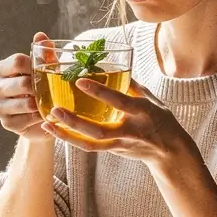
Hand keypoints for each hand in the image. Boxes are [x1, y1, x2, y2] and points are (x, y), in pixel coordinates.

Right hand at [0, 32, 52, 140]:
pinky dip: (41, 116)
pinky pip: (29, 119)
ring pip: (25, 103)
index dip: (35, 65)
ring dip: (42, 103)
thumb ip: (43, 53)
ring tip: (52, 102)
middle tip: (53, 89)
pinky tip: (47, 114)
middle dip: (40, 87)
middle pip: (22, 83)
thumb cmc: (39, 87)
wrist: (38, 117)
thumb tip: (40, 35)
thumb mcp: (43, 69)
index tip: (46, 70)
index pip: (17, 61)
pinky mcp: (7, 123)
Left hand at [41, 77, 192, 169]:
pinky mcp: (113, 152)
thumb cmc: (160, 118)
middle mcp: (131, 131)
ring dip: (68, 135)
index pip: (120, 101)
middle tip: (55, 110)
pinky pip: (90, 147)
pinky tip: (55, 130)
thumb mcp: (150, 98)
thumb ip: (130, 83)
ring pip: (91, 144)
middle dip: (76, 122)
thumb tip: (110, 64)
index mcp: (143, 112)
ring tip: (48, 124)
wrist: (169, 152)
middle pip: (100, 131)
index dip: (101, 92)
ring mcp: (121, 144)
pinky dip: (71, 139)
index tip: (80, 81)